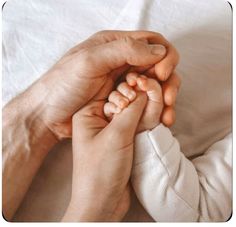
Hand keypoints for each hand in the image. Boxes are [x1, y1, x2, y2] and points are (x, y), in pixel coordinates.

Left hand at [35, 30, 178, 138]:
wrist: (49, 114)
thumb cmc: (63, 85)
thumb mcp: (90, 60)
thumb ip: (124, 50)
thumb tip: (159, 51)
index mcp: (115, 45)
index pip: (152, 42)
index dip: (164, 55)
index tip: (161, 74)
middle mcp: (123, 62)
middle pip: (159, 64)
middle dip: (169, 79)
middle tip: (168, 97)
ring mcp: (124, 83)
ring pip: (156, 85)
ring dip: (167, 97)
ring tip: (167, 113)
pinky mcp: (124, 101)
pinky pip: (147, 102)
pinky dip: (157, 109)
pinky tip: (162, 120)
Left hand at [62, 80, 147, 221]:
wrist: (101, 203)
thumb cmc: (99, 171)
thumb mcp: (116, 136)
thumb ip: (132, 110)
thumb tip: (146, 89)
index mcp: (89, 111)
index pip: (113, 88)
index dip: (132, 85)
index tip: (147, 83)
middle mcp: (100, 116)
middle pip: (126, 98)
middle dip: (143, 97)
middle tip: (160, 97)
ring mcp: (113, 128)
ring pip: (135, 110)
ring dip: (149, 109)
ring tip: (162, 112)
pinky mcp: (123, 138)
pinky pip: (138, 123)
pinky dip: (149, 120)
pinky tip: (160, 119)